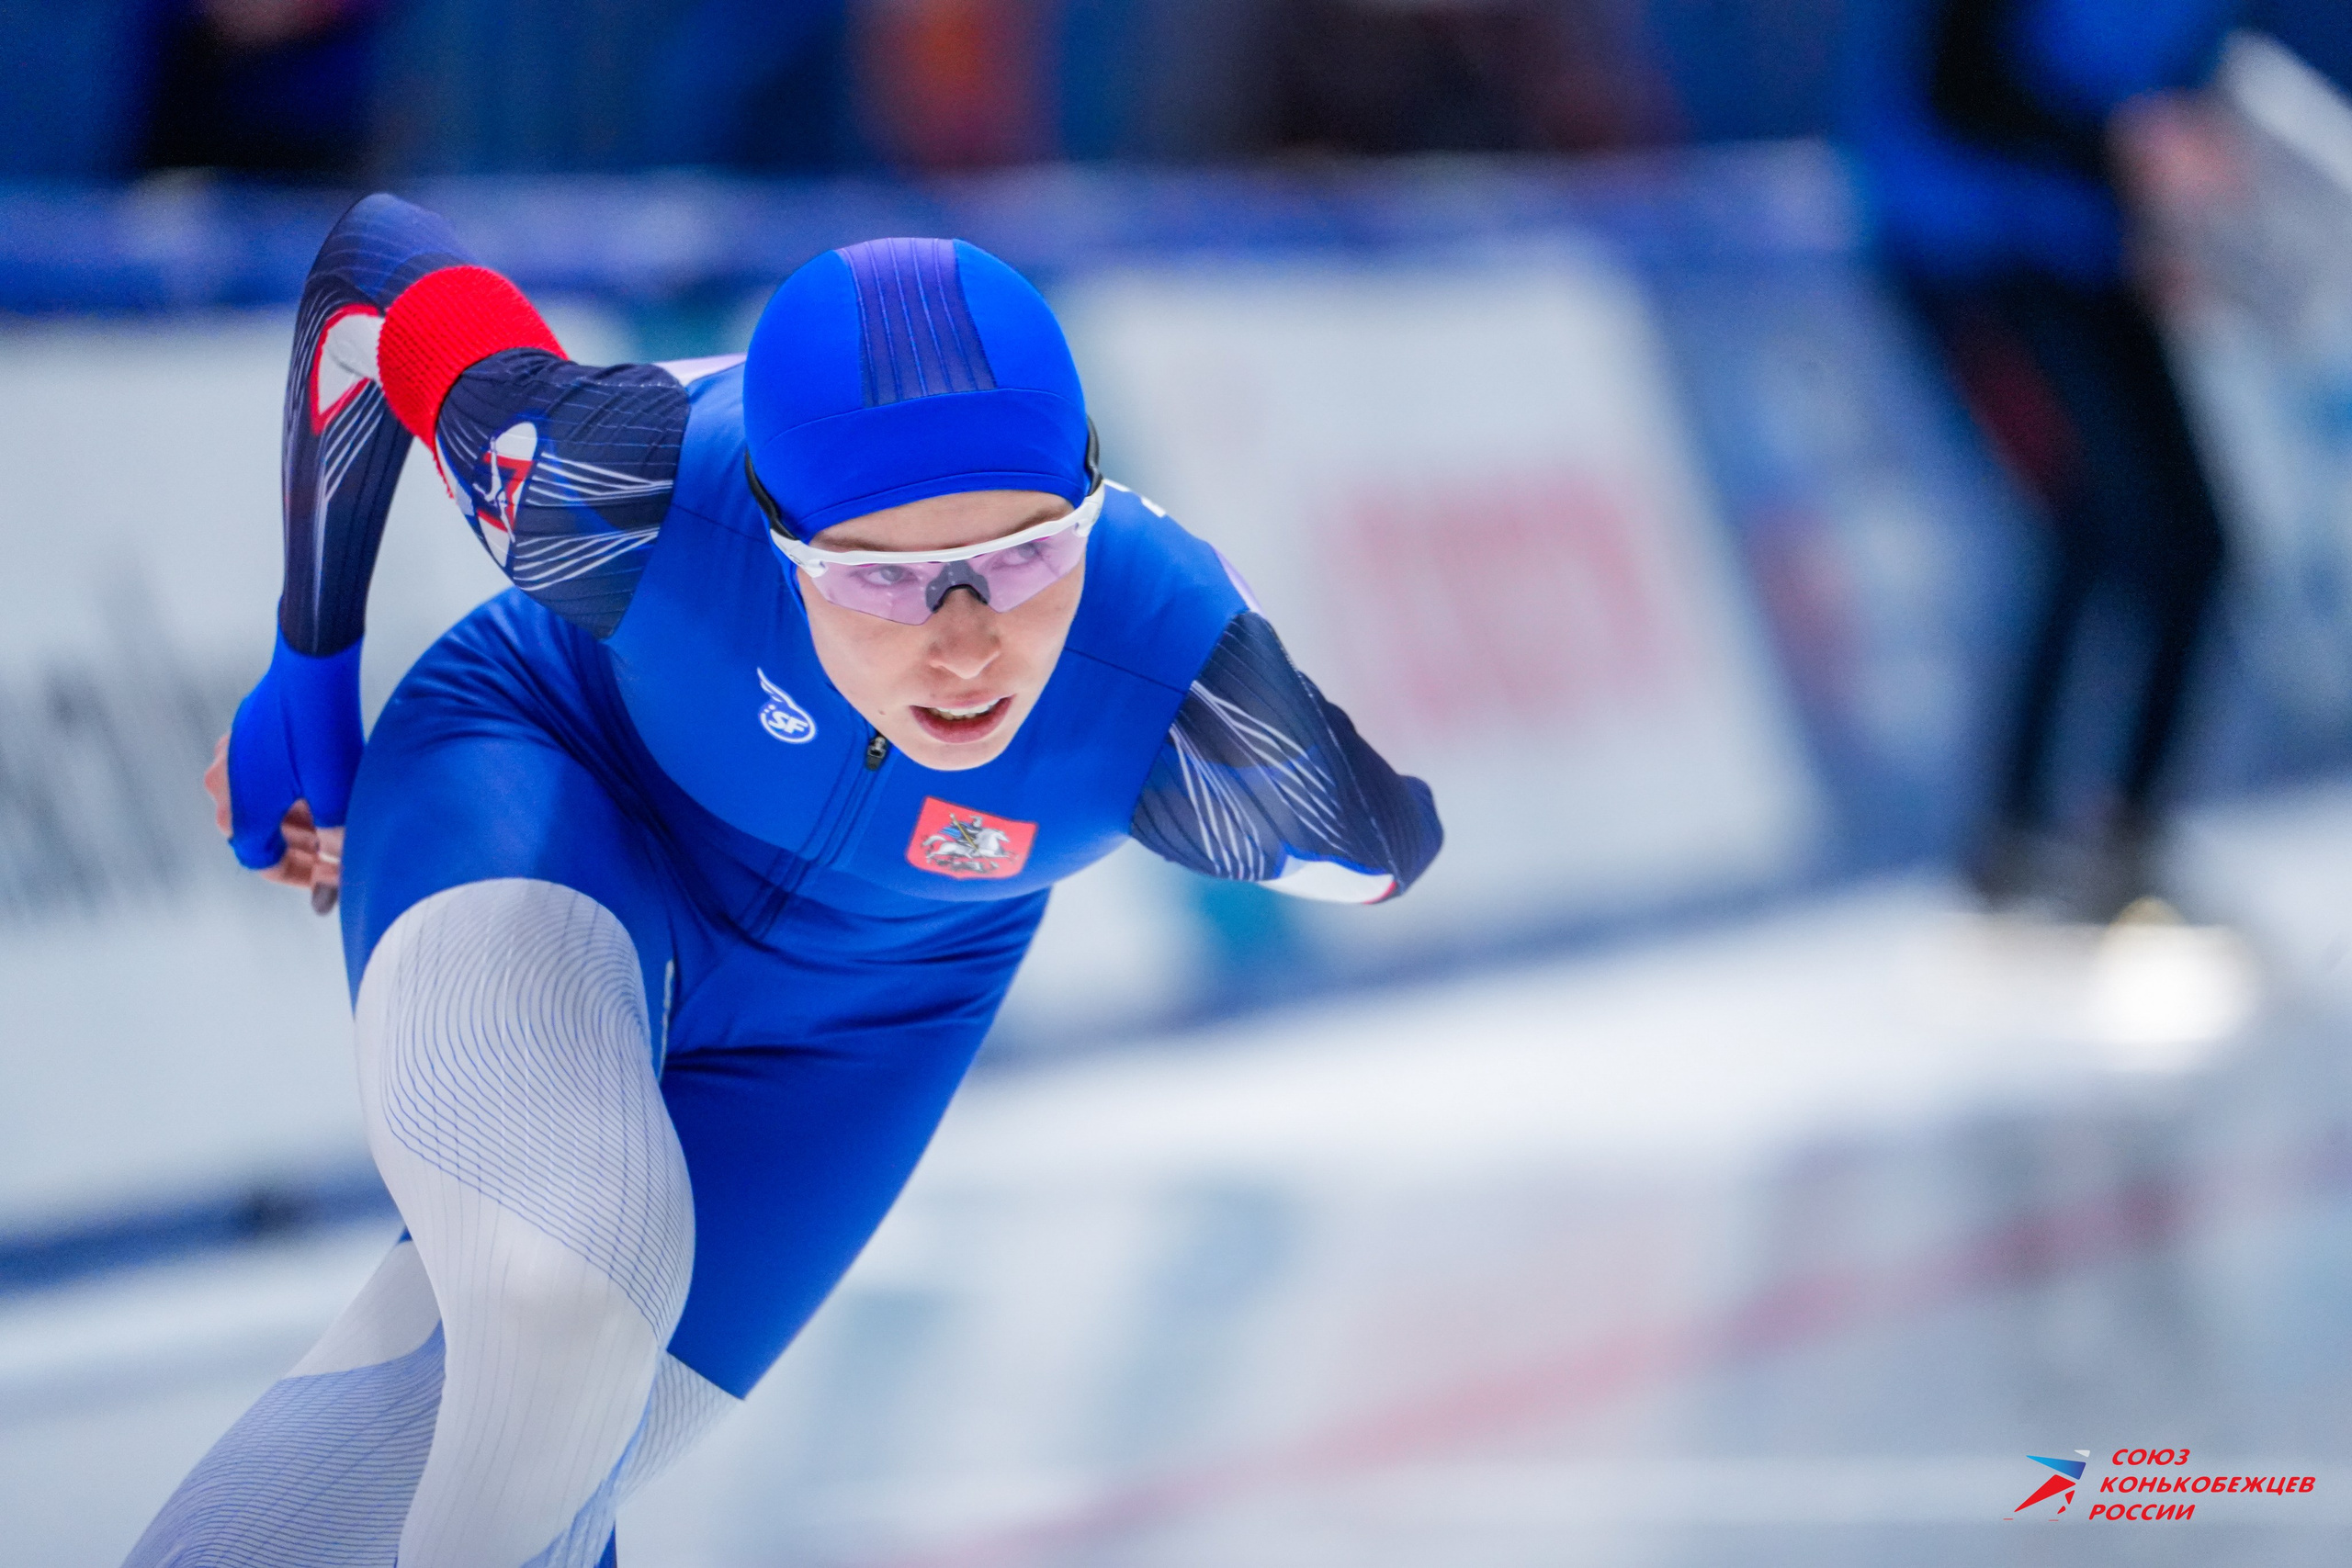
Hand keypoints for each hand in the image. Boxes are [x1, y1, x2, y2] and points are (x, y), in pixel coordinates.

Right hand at [207, 733, 342, 913]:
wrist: (309, 667)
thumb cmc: (321, 735)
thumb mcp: (337, 797)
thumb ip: (337, 839)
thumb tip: (341, 864)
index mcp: (242, 812)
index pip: (263, 861)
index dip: (301, 876)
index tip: (330, 879)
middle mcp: (224, 787)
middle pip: (261, 835)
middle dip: (302, 849)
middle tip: (337, 855)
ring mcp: (230, 759)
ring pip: (262, 805)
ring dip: (296, 822)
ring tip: (334, 826)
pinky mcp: (243, 736)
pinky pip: (262, 778)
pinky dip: (289, 794)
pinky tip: (320, 792)